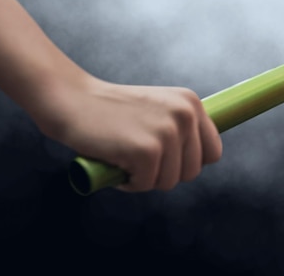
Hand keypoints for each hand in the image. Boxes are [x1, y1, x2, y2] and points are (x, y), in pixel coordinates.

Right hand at [34, 76, 221, 191]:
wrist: (71, 99)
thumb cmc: (112, 111)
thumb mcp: (158, 109)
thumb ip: (181, 128)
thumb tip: (202, 160)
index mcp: (192, 103)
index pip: (213, 152)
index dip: (189, 163)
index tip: (166, 160)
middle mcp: (185, 115)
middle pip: (192, 172)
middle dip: (164, 173)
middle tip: (137, 158)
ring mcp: (167, 133)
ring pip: (169, 181)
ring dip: (144, 178)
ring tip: (124, 156)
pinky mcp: (147, 151)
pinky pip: (146, 185)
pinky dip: (128, 182)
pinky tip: (114, 160)